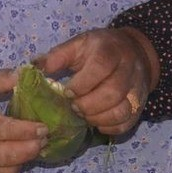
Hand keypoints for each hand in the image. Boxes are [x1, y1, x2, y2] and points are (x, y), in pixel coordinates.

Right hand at [0, 69, 44, 172]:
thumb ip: (0, 79)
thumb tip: (26, 76)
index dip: (24, 131)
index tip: (43, 127)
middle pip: (3, 156)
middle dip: (29, 149)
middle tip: (45, 138)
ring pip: (2, 172)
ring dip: (23, 161)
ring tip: (35, 146)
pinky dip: (12, 169)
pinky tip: (20, 154)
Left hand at [33, 28, 158, 137]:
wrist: (133, 51)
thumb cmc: (98, 49)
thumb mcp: (77, 45)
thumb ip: (56, 57)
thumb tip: (31, 70)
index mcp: (109, 50)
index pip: (100, 67)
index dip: (82, 84)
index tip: (66, 92)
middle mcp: (128, 69)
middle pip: (113, 92)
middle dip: (88, 105)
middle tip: (73, 108)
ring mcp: (137, 88)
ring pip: (123, 110)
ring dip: (99, 118)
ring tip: (83, 116)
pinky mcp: (139, 105)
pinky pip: (128, 122)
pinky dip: (110, 127)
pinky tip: (96, 123)